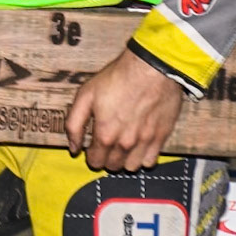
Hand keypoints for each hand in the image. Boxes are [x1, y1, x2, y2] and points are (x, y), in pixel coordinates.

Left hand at [65, 49, 186, 171]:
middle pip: (113, 166)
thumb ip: (75, 125)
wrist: (150, 69)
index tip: (92, 148)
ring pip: (132, 166)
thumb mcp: (85, 95)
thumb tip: (74, 149)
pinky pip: (151, 161)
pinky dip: (143, 157)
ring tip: (122, 145)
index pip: (95, 162)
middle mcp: (125, 144)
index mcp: (105, 134)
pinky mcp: (162, 137)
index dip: (91, 156)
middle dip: (106, 158)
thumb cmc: (117, 78)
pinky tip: (139, 144)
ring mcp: (145, 142)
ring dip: (124, 160)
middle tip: (107, 144)